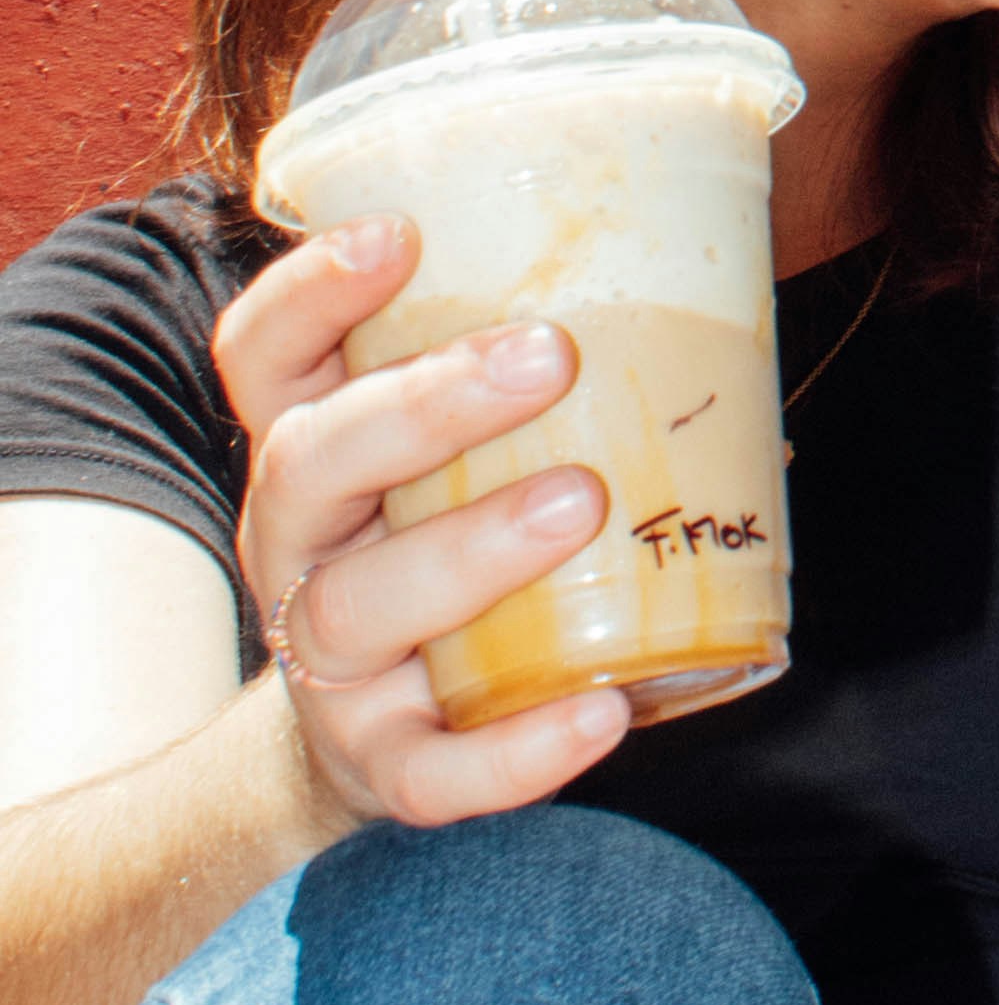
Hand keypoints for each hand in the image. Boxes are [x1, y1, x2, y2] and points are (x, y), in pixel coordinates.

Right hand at [221, 222, 626, 830]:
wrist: (367, 731)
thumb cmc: (440, 541)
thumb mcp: (450, 456)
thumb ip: (532, 383)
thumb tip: (727, 298)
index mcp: (309, 450)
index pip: (264, 355)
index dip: (311, 290)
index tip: (401, 233)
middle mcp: (295, 548)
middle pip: (310, 462)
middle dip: (424, 406)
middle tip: (550, 354)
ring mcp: (327, 667)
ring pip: (360, 608)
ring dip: (471, 549)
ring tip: (583, 502)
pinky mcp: (380, 765)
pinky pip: (436, 771)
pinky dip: (518, 751)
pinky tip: (604, 712)